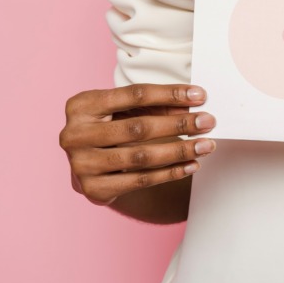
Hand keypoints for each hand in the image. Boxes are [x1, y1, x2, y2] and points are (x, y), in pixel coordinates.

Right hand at [59, 84, 215, 205]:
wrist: (86, 166)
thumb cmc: (108, 129)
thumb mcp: (124, 111)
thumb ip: (154, 106)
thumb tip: (192, 106)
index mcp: (81, 105)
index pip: (134, 95)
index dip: (170, 94)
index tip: (200, 95)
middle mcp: (75, 134)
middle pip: (138, 128)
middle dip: (179, 124)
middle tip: (208, 122)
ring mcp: (81, 164)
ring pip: (141, 157)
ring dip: (180, 151)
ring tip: (205, 145)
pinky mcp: (93, 188)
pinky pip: (140, 180)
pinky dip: (170, 173)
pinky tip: (191, 165)